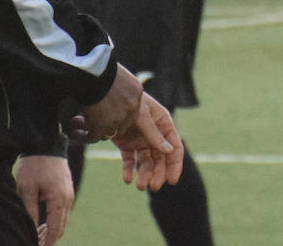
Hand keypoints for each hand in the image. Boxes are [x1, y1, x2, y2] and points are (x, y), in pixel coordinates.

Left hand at [14, 155, 73, 245]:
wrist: (46, 144)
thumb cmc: (34, 166)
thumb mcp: (26, 188)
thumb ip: (30, 211)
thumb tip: (32, 229)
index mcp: (59, 200)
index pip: (55, 229)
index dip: (47, 243)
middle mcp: (67, 199)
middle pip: (61, 227)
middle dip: (49, 239)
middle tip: (35, 244)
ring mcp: (69, 194)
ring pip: (62, 220)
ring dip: (51, 230)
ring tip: (36, 237)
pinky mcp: (66, 191)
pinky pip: (62, 211)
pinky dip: (53, 221)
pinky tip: (41, 224)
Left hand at [65, 93, 183, 190]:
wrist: (107, 96)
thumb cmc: (129, 101)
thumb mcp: (143, 115)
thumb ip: (154, 133)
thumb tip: (169, 151)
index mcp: (164, 124)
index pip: (174, 147)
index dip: (175, 165)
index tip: (172, 180)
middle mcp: (154, 134)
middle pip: (161, 158)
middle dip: (158, 173)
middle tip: (153, 186)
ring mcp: (141, 140)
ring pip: (146, 162)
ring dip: (145, 174)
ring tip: (140, 186)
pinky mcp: (127, 145)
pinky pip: (130, 160)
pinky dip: (129, 170)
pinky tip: (126, 179)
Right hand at [77, 66, 144, 142]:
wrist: (89, 69)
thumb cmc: (97, 66)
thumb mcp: (114, 74)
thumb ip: (115, 85)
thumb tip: (107, 91)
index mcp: (136, 91)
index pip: (130, 109)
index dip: (117, 113)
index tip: (104, 113)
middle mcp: (132, 106)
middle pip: (123, 124)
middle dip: (108, 124)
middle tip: (91, 121)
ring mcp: (119, 118)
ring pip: (108, 133)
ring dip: (94, 131)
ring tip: (79, 127)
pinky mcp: (102, 127)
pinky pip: (93, 137)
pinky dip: (83, 136)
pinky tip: (73, 132)